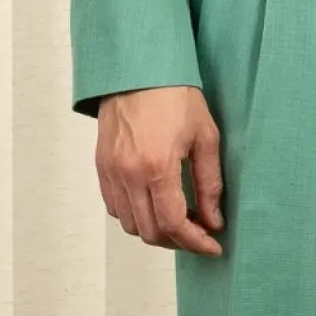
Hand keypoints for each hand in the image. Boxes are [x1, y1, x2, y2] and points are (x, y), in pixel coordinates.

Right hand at [94, 86, 224, 255]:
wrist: (138, 69)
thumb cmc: (175, 96)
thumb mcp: (205, 137)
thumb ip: (210, 184)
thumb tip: (213, 220)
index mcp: (156, 167)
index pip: (173, 224)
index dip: (195, 243)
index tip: (212, 246)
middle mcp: (128, 175)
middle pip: (150, 232)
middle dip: (178, 241)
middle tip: (200, 234)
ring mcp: (110, 172)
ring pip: (131, 224)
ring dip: (156, 231)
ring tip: (180, 221)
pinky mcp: (101, 167)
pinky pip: (115, 207)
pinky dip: (136, 216)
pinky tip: (155, 206)